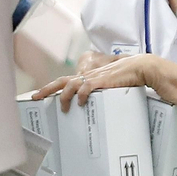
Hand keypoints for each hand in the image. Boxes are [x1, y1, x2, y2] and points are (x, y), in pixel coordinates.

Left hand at [33, 53, 170, 110]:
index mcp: (88, 77)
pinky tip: (81, 103)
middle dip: (47, 89)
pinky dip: (82, 95)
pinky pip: (87, 87)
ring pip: (71, 84)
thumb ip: (99, 92)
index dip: (51, 87)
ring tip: (63, 108)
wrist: (140, 68)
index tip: (40, 95)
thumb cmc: (126, 77)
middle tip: (35, 97)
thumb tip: (93, 105)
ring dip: (64, 96)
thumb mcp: (108, 85)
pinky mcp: (102, 80)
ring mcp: (94, 77)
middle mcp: (88, 76)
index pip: (65, 81)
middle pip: (61, 81)